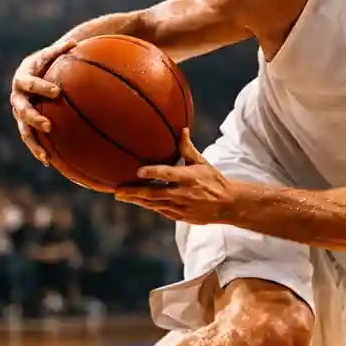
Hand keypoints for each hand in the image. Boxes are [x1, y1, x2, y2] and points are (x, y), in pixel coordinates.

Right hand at [10, 38, 76, 164]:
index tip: (56, 92)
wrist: (30, 73)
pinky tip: (49, 161)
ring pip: (23, 129)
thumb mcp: (50, 55)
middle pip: (22, 110)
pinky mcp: (24, 123)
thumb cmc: (44, 62)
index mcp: (22, 78)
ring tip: (45, 156)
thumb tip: (77, 42)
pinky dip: (37, 149)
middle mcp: (16, 97)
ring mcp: (19, 112)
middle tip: (48, 126)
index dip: (41, 87)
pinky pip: (29, 137)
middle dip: (34, 118)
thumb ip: (61, 50)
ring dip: (33, 143)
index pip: (30, 83)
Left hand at [115, 129, 237, 223]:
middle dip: (134, 192)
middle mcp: (184, 193)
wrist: (228, 204)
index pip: (168, 174)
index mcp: (189, 177)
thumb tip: (181, 129)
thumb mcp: (202, 163)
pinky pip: (162, 211)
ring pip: (154, 204)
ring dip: (137, 200)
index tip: (138, 171)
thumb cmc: (214, 180)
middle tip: (117, 190)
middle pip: (154, 193)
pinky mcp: (182, 217)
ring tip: (121, 195)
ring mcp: (182, 207)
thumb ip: (187, 148)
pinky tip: (138, 201)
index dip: (153, 172)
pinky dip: (149, 206)